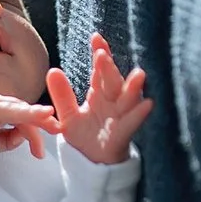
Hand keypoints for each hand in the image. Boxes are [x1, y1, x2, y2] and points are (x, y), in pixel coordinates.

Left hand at [0, 90, 58, 157]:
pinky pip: (15, 113)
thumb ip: (6, 141)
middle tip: (55, 133)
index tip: (48, 113)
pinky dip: (21, 125)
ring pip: (21, 112)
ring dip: (30, 130)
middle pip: (23, 111)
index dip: (32, 113)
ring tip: (36, 151)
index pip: (14, 111)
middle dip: (39, 124)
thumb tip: (22, 137)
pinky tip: (22, 138)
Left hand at [47, 34, 151, 166]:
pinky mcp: (122, 135)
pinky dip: (139, 115)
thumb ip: (62, 94)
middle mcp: (112, 104)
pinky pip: (131, 124)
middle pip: (112, 83)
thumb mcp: (68, 115)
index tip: (96, 38)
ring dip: (132, 88)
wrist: (90, 164)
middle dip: (109, 69)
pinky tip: (147, 104)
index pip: (100, 72)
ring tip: (139, 74)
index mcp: (99, 96)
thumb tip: (53, 70)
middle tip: (103, 54)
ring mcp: (119, 118)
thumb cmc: (85, 137)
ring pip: (127, 101)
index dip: (100, 56)